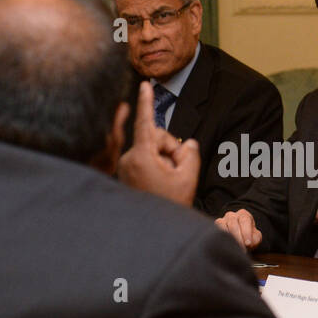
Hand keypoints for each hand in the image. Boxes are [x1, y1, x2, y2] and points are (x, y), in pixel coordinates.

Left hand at [118, 81, 200, 205]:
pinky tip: (162, 183)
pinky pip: (146, 160)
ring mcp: (126, 167)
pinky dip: (158, 167)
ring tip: (170, 181)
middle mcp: (129, 159)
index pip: (146, 122)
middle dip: (171, 149)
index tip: (144, 84)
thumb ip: (191, 154)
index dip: (146, 101)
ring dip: (166, 161)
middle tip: (180, 170)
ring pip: (153, 150)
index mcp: (141, 157)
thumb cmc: (170, 206)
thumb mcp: (188, 178)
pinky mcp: (126, 174)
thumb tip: (188, 144)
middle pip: (156, 138)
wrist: (152, 233)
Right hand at [215, 208, 262, 250]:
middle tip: (241, 248)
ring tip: (233, 248)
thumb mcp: (255, 239)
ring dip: (229, 238)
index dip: (246, 232)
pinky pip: (216, 230)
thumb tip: (248, 243)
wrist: (239, 243)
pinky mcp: (215, 227)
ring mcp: (222, 220)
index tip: (248, 243)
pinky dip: (221, 238)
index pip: (245, 220)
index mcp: (244, 215)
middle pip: (233, 223)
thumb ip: (255, 239)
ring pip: (223, 225)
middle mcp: (232, 215)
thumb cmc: (247, 239)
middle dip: (238, 237)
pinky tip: (225, 245)